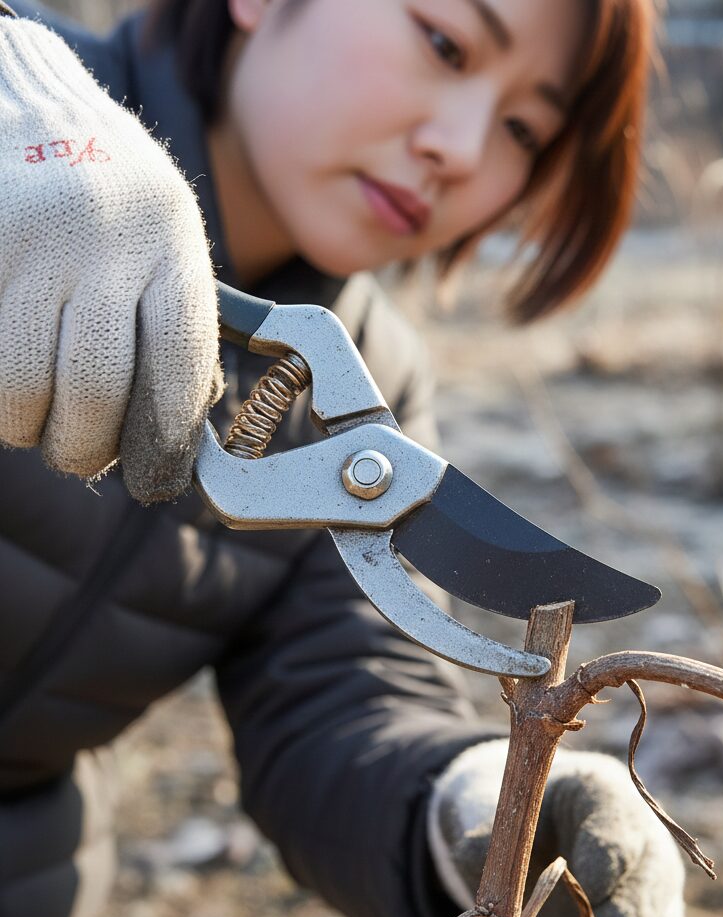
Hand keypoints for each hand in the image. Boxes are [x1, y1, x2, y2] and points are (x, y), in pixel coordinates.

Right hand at [0, 18, 221, 501]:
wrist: (26, 104)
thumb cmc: (112, 192)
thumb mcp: (169, 239)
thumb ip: (175, 324)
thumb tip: (176, 431)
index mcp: (169, 241)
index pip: (176, 364)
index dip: (167, 437)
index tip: (158, 475)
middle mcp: (99, 240)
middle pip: (94, 386)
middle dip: (87, 444)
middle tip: (82, 455)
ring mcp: (24, 242)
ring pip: (21, 382)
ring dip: (28, 427)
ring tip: (38, 423)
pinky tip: (10, 390)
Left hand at [429, 740, 684, 916]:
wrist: (538, 845)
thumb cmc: (519, 824)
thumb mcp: (497, 821)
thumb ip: (487, 838)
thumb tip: (472, 855)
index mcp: (604, 798)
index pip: (618, 826)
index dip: (607, 856)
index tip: (585, 882)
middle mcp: (642, 847)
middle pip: (650, 883)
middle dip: (629, 915)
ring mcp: (652, 898)